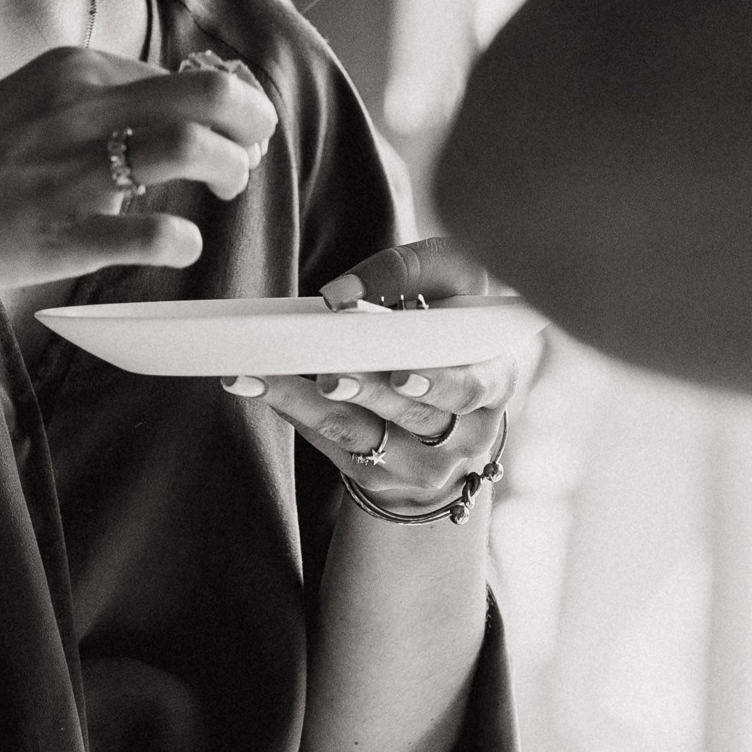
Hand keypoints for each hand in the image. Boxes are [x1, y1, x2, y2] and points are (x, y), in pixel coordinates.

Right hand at [0, 47, 277, 310]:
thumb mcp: (30, 103)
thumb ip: (95, 103)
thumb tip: (170, 114)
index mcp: (74, 70)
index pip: (182, 73)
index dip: (222, 102)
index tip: (231, 127)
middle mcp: (81, 109)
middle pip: (209, 96)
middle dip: (253, 123)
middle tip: (252, 150)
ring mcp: (74, 171)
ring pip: (194, 151)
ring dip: (231, 172)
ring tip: (223, 192)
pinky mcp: (64, 234)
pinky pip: (155, 232)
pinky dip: (185, 240)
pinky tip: (177, 244)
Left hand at [221, 235, 516, 520]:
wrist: (447, 415)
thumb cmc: (445, 328)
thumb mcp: (448, 284)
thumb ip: (404, 274)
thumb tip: (337, 297)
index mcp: (496, 379)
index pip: (474, 386)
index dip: (441, 382)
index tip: (403, 375)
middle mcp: (467, 434)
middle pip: (412, 414)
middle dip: (366, 390)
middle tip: (326, 373)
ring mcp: (423, 466)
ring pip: (360, 432)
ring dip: (306, 401)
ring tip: (264, 375)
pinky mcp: (379, 477)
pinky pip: (329, 442)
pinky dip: (290, 410)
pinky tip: (255, 385)